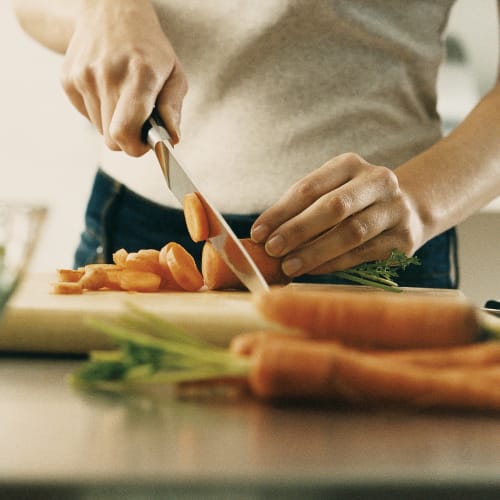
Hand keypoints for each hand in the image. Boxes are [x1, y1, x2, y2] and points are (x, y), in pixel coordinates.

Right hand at [60, 0, 186, 155]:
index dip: (135, 148)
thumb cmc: (150, 49)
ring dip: (114, 124)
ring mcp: (83, 76)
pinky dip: (99, 112)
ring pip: (100, 130)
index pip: (124, 132)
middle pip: (112, 139)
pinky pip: (87, 116)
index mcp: (139, 76)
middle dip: (128, 139)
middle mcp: (107, 75)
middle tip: (139, 123)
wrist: (111, 12)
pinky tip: (108, 91)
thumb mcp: (174, 74)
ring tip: (124, 99)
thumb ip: (172, 109)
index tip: (145, 144)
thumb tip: (171, 139)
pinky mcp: (67, 79)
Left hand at [251, 152, 424, 276]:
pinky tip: (312, 270)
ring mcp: (395, 210)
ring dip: (315, 252)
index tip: (257, 233)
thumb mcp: (330, 192)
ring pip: (351, 232)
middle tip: (272, 249)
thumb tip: (263, 235)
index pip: (309, 188)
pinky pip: (363, 254)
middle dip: (298, 230)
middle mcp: (378, 181)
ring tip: (289, 266)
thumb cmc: (353, 203)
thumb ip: (300, 208)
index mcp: (350, 164)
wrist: (409, 210)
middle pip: (334, 206)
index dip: (280, 212)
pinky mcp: (403, 239)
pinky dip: (333, 264)